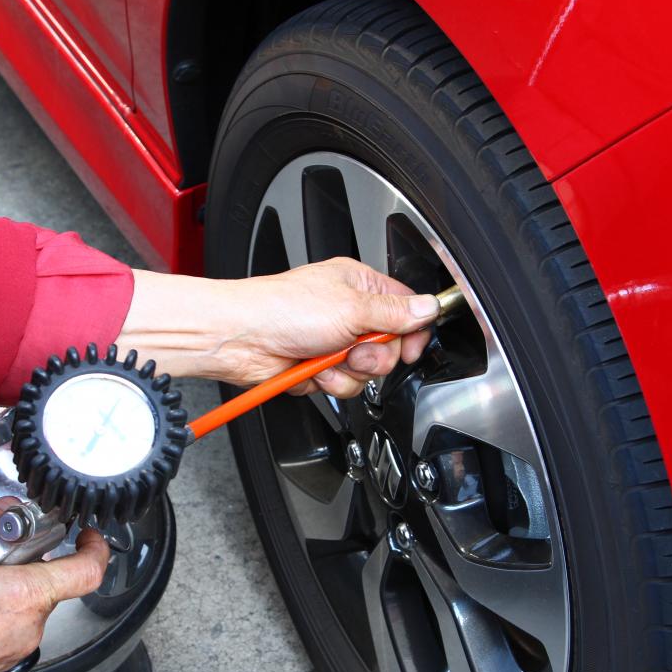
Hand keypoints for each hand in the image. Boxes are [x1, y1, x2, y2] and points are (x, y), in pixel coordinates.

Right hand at [0, 498, 109, 671]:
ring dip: (5, 588)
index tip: (88, 535)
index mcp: (26, 595)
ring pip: (25, 606)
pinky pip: (7, 628)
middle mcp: (28, 626)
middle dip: (24, 563)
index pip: (87, 572)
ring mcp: (13, 649)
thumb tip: (3, 509)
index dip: (94, 548)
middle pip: (47, 584)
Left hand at [117, 258, 435, 396]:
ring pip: (367, 372)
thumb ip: (395, 312)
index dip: (413, 332)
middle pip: (389, 347)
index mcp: (359, 286)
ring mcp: (333, 342)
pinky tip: (313, 370)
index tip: (410, 347)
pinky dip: (329, 382)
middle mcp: (348, 313)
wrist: (242, 338)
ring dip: (348, 372)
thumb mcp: (351, 307)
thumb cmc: (282, 309)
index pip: (406, 309)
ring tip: (327, 358)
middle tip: (354, 349)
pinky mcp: (318, 367)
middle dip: (374, 357)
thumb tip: (430, 307)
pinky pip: (343, 385)